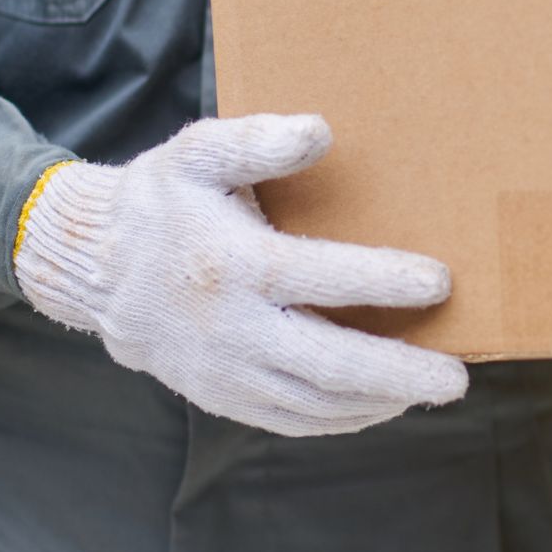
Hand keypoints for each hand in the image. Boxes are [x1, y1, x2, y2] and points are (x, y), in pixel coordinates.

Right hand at [14, 114, 466, 435]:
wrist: (95, 269)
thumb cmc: (161, 202)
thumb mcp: (198, 153)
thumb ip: (257, 141)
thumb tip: (320, 131)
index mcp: (233, 265)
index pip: (321, 279)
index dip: (384, 282)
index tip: (440, 282)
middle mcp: (231, 328)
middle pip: (329, 363)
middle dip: (400, 374)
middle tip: (456, 376)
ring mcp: (225, 372)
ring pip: (314, 402)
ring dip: (378, 401)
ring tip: (431, 389)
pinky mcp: (222, 396)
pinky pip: (291, 419)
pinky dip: (341, 419)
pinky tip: (380, 405)